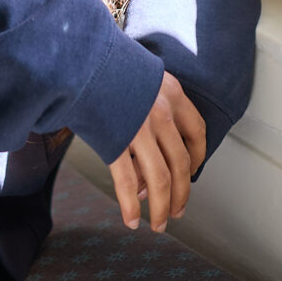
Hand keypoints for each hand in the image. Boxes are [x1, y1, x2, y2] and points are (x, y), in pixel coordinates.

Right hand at [108, 71, 205, 232]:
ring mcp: (140, 128)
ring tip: (158, 223)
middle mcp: (162, 112)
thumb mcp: (144, 78)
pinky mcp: (116, 141)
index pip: (197, 132)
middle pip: (181, 164)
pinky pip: (128, 182)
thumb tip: (151, 148)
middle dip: (181, 194)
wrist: (82, 57)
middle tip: (177, 211)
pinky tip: (131, 220)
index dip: (198, 157)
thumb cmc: (111, 66)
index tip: (193, 172)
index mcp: (173, 94)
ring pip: (160, 180)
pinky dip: (130, 206)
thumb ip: (154, 106)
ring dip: (161, 208)